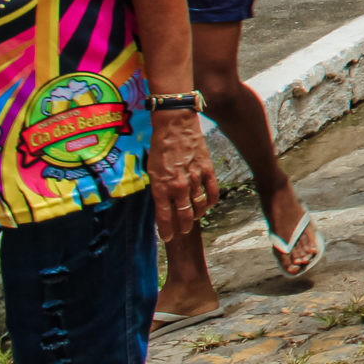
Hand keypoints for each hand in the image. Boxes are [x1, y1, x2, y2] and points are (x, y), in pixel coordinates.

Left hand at [148, 111, 217, 238]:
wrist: (175, 125)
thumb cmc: (160, 147)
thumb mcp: (151, 170)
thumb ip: (158, 188)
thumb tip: (163, 203)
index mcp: (160, 186)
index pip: (164, 217)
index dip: (166, 230)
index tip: (167, 237)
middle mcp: (178, 186)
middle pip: (183, 215)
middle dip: (183, 227)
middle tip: (182, 231)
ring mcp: (194, 178)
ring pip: (199, 206)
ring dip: (196, 215)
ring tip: (194, 218)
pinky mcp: (207, 170)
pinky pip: (212, 193)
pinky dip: (210, 202)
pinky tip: (206, 205)